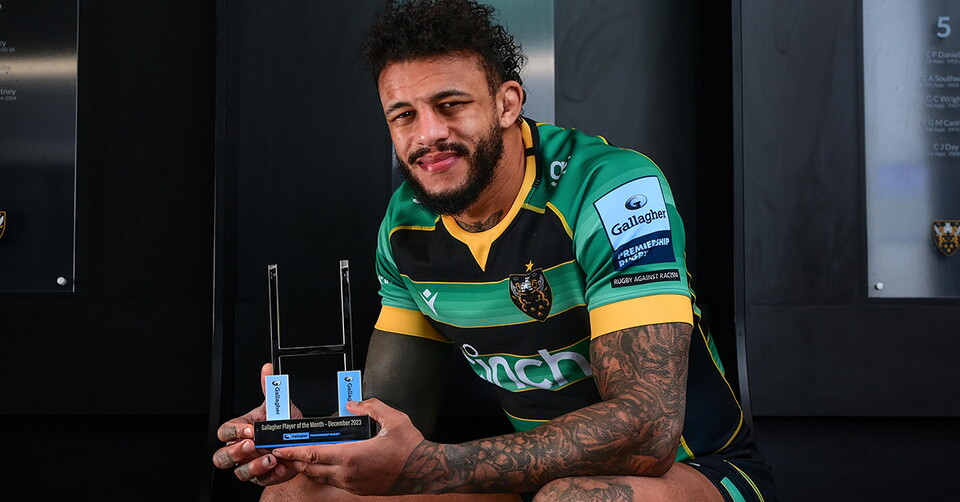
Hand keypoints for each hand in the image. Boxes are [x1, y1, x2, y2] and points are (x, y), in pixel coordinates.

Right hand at [212, 363, 302, 485]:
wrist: (300, 438)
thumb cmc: (283, 422)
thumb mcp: (278, 404)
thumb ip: (269, 388)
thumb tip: (267, 369)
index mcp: (240, 430)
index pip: (225, 432)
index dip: (234, 432)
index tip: (250, 430)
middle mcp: (241, 449)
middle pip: (222, 457)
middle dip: (235, 453)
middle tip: (251, 446)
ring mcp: (250, 464)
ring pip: (239, 472)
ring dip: (253, 467)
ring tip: (270, 458)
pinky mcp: (263, 476)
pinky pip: (261, 480)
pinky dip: (271, 475)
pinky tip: (281, 467)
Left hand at [273, 398, 427, 495]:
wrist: (425, 471)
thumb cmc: (410, 447)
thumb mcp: (393, 419)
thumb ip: (371, 407)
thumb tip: (353, 403)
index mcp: (352, 456)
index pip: (313, 454)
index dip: (293, 451)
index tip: (280, 448)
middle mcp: (349, 474)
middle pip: (311, 469)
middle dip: (294, 461)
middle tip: (283, 453)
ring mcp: (353, 484)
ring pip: (321, 478)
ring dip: (308, 468)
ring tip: (298, 458)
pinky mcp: (360, 490)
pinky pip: (334, 482)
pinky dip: (322, 474)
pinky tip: (323, 465)